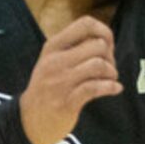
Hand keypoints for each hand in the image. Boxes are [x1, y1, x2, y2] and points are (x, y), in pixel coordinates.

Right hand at [19, 17, 122, 143]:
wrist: (29, 119)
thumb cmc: (48, 87)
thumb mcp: (53, 61)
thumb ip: (74, 48)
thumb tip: (105, 40)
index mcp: (53, 46)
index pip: (85, 24)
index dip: (104, 32)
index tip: (108, 46)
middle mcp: (55, 61)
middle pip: (97, 45)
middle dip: (111, 57)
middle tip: (109, 69)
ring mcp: (60, 81)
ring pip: (98, 65)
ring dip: (112, 73)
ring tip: (111, 80)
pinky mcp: (67, 102)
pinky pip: (95, 88)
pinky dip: (111, 87)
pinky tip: (115, 89)